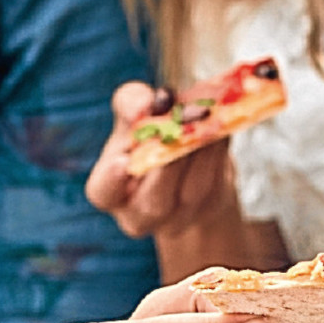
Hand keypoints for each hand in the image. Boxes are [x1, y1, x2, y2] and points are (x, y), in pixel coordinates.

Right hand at [85, 82, 241, 241]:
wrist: (187, 150)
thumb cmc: (148, 132)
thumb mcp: (133, 112)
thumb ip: (131, 103)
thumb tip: (146, 105)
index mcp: (108, 191)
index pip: (104, 193)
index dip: (112, 181)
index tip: (122, 162)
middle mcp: (139, 215)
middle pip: (154, 201)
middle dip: (169, 165)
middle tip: (180, 130)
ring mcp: (177, 219)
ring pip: (191, 192)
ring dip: (201, 153)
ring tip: (206, 118)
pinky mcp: (209, 208)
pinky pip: (216, 183)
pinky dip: (218, 153)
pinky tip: (220, 128)